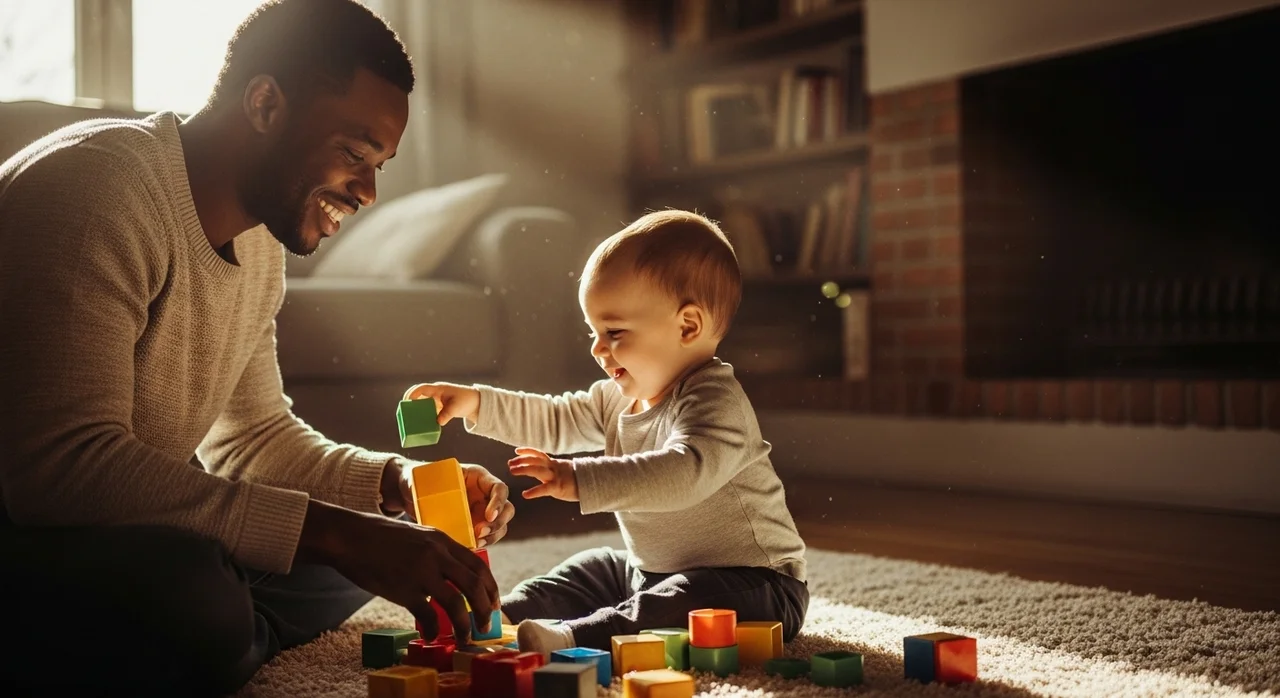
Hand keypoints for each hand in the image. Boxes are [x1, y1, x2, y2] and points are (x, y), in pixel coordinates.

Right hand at [296, 500, 498, 643]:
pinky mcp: (403, 589)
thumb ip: (437, 551)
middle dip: (485, 607)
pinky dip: (432, 629)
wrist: (349, 537)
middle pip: (474, 584)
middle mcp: (436, 555)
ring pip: (456, 603)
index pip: (478, 564)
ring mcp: (420, 572)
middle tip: (485, 623)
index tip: (493, 601)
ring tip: (465, 636)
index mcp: (442, 540)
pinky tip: (430, 636)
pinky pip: (426, 615)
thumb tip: (453, 573)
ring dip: (465, 624)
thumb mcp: (418, 535)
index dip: (490, 586)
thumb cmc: (380, 537)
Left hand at [386, 460, 514, 548]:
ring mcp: (480, 512)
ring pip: (500, 526)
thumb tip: (414, 491)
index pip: (499, 488)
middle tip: (481, 532)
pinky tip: (472, 546)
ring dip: (493, 536)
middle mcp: (483, 495)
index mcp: (477, 478)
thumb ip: (421, 483)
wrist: (411, 494)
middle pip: (506, 509)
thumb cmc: (417, 480)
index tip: (488, 515)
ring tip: (477, 541)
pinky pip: (486, 537)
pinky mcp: (474, 526)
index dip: (498, 502)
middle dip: (498, 523)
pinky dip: (483, 543)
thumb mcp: (421, 478)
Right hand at [403, 382, 480, 425]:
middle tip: (403, 412)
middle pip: (418, 396)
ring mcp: (436, 400)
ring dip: (415, 410)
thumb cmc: (466, 401)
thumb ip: (447, 414)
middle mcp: (435, 394)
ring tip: (409, 419)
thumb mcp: (457, 408)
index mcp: (438, 389)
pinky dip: (423, 415)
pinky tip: (421, 424)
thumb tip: (438, 422)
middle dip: (410, 403)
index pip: (422, 388)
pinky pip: (427, 410)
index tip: (407, 401)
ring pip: (422, 403)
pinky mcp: (438, 407)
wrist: (475, 403)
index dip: (412, 394)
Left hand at [508, 447, 578, 501]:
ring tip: (512, 471)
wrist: (592, 483)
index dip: (527, 451)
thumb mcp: (563, 470)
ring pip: (537, 470)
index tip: (516, 451)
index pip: (539, 454)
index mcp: (554, 464)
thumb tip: (541, 470)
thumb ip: (552, 469)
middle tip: (510, 464)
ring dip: (523, 469)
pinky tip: (525, 494)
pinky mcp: (558, 487)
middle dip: (521, 461)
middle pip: (535, 460)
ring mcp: (556, 476)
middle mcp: (554, 467)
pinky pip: (544, 489)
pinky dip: (533, 491)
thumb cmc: (577, 480)